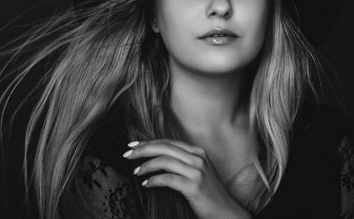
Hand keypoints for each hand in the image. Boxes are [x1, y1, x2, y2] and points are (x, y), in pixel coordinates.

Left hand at [123, 139, 251, 218]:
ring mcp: (197, 171)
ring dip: (146, 166)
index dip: (148, 142)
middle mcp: (198, 158)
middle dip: (142, 149)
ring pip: (164, 161)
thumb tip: (156, 158)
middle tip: (127, 154)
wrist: (227, 212)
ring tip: (136, 172)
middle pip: (164, 147)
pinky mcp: (194, 186)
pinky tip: (146, 184)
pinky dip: (154, 180)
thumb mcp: (198, 172)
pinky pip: (168, 179)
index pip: (168, 142)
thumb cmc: (209, 194)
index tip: (133, 146)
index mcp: (197, 152)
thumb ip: (182, 162)